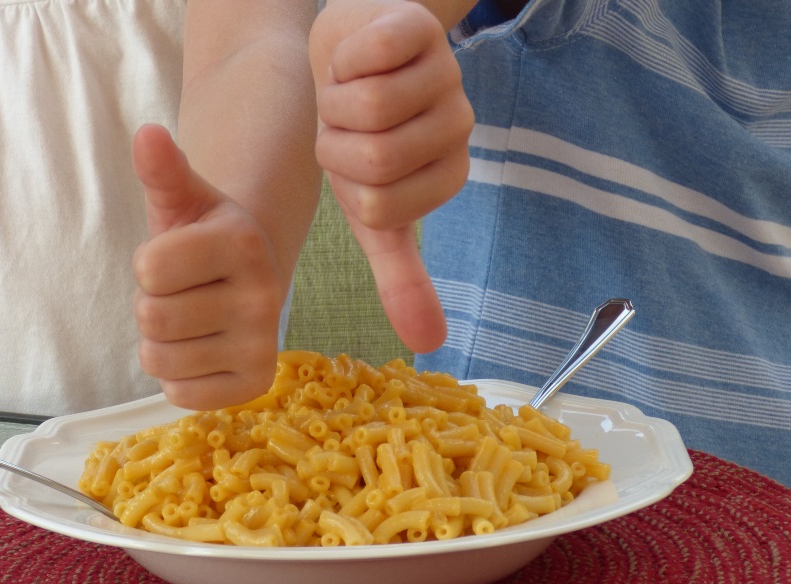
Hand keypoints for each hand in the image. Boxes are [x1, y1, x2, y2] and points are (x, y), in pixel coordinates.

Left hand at [131, 124, 282, 409]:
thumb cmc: (202, 237)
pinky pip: (179, 394)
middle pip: (153, 318)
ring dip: (160, 343)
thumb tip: (146, 134)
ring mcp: (263, 343)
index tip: (174, 259)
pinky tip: (199, 351)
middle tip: (180, 294)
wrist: (246, 281)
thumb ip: (162, 169)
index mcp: (244, 242)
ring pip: (160, 360)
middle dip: (151, 306)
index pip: (148, 270)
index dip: (147, 266)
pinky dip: (176, 377)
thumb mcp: (183, 198)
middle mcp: (264, 294)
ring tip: (189, 321)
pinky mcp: (256, 383)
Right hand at [310, 0, 472, 353]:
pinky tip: (352, 59)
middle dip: (334, 141)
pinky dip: (343, 60)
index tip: (348, 161)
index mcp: (446, 175)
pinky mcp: (418, 28)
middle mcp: (456, 125)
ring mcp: (444, 73)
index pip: (379, 203)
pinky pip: (374, 55)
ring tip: (345, 91)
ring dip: (335, 100)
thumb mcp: (372, 212)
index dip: (341, 182)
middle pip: (375, 155)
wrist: (348, 54)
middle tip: (341, 124)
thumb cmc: (355, 136)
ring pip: (373, 105)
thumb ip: (401, 275)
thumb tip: (429, 344)